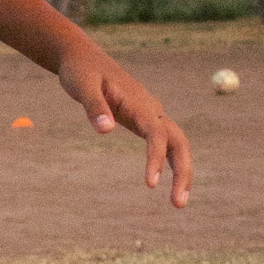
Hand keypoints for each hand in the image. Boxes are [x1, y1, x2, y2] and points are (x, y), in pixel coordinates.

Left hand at [56, 42, 191, 207]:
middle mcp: (151, 108)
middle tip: (178, 204)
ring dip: (181, 172)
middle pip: (179, 141)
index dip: (156, 158)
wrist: (83, 59)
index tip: (150, 184)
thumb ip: (94, 107)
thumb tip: (105, 131)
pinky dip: (169, 163)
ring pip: (177, 144)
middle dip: (183, 172)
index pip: (156, 134)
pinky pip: (164, 143)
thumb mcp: (81, 86)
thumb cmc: (80, 72)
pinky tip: (166, 184)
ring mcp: (151, 114)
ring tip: (177, 203)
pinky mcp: (144, 119)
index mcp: (138, 102)